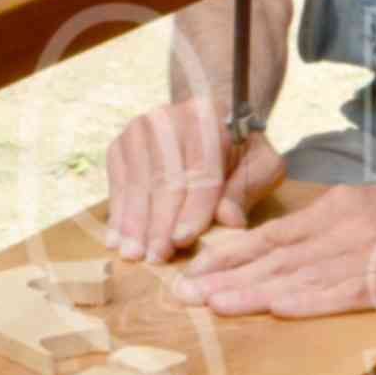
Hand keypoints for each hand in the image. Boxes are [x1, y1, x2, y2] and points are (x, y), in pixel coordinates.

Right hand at [105, 94, 285, 261]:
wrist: (207, 124)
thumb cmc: (239, 154)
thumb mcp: (260, 167)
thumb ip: (248, 189)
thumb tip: (227, 218)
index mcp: (211, 120)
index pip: (200, 169)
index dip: (192, 208)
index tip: (182, 240)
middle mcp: (171, 118)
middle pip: (164, 178)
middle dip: (160, 223)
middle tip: (157, 257)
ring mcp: (141, 129)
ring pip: (137, 183)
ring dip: (134, 223)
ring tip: (133, 254)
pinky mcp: (122, 144)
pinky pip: (117, 183)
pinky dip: (118, 213)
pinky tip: (115, 239)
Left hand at [171, 163, 375, 320]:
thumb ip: (339, 233)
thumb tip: (299, 259)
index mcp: (338, 211)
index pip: (270, 237)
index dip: (227, 257)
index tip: (191, 274)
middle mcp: (343, 227)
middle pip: (273, 256)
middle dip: (223, 278)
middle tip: (179, 297)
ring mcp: (368, 251)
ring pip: (299, 273)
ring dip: (251, 292)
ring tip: (210, 307)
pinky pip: (345, 289)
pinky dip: (308, 300)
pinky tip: (277, 308)